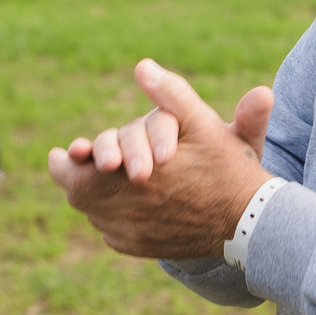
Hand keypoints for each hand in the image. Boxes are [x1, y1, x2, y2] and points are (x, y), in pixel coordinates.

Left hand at [48, 61, 275, 260]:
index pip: (71, 171)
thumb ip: (170, 94)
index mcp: (124, 177)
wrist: (249, 222)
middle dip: (77, 176)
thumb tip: (143, 66)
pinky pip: (115, 232)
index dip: (67, 161)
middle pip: (78, 195)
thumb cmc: (226, 168)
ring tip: (105, 182)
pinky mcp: (140, 248)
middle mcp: (121, 210)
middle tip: (74, 163)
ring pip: (96, 215)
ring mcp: (129, 234)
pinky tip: (132, 205)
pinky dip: (118, 218)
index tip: (68, 152)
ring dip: (97, 198)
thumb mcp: (202, 124)